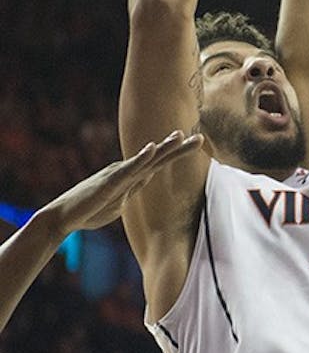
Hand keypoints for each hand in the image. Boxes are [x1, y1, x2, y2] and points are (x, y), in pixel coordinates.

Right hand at [36, 131, 202, 238]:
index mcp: (131, 177)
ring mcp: (118, 175)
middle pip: (158, 158)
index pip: (159, 163)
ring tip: (180, 135)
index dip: (177, 153)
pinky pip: (127, 169)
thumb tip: (146, 180)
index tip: (194, 141)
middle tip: (200, 138)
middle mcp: (127, 171)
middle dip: (179, 148)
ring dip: (164, 148)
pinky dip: (140, 158)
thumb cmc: (91, 210)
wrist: (63, 217)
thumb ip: (133, 189)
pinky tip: (152, 147)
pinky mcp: (109, 183)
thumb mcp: (120, 202)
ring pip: (146, 160)